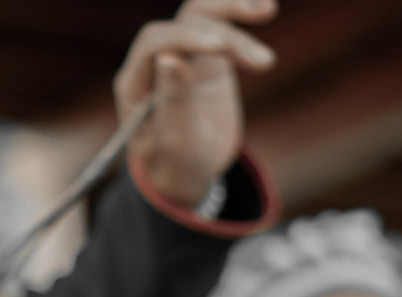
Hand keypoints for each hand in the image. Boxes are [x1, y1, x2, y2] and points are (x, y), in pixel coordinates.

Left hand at [115, 0, 277, 206]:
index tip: (220, 47)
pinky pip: (219, 22)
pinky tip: (267, 9)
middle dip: (221, 34)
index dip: (184, 39)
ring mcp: (180, 55)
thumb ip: (174, 101)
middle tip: (260, 62)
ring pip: (203, 15)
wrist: (189, 175)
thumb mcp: (176, 143)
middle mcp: (154, 62)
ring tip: (268, 14)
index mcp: (134, 84)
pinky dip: (239, 12)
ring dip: (234, 12)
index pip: (153, 44)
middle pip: (183, 24)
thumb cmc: (176, 165)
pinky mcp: (205, 56)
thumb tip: (170, 58)